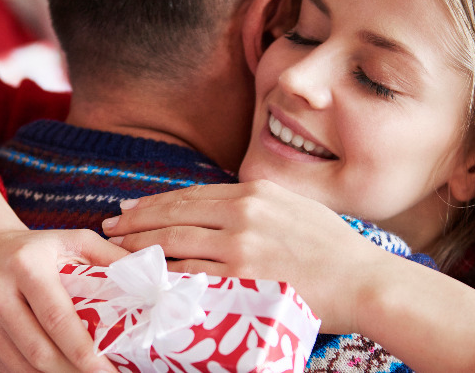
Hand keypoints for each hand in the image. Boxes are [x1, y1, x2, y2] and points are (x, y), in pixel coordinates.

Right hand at [0, 228, 128, 371]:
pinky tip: (58, 370)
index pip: (56, 318)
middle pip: (39, 351)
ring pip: (23, 366)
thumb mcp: (72, 240)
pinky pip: (9, 369)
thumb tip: (154, 280)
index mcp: (25, 266)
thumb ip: (111, 258)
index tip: (108, 370)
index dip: (84, 352)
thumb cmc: (35, 247)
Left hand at [100, 180, 393, 333]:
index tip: (128, 208)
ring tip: (116, 253)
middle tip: (109, 228)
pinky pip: (191, 276)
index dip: (152, 202)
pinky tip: (144, 279)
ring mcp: (240, 246)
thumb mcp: (296, 209)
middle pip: (174, 214)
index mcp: (255, 193)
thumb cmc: (336, 250)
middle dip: (135, 222)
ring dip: (139, 248)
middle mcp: (243, 213)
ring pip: (174, 243)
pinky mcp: (242, 278)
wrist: (365, 281)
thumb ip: (258, 207)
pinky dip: (162, 276)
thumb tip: (225, 211)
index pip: (189, 195)